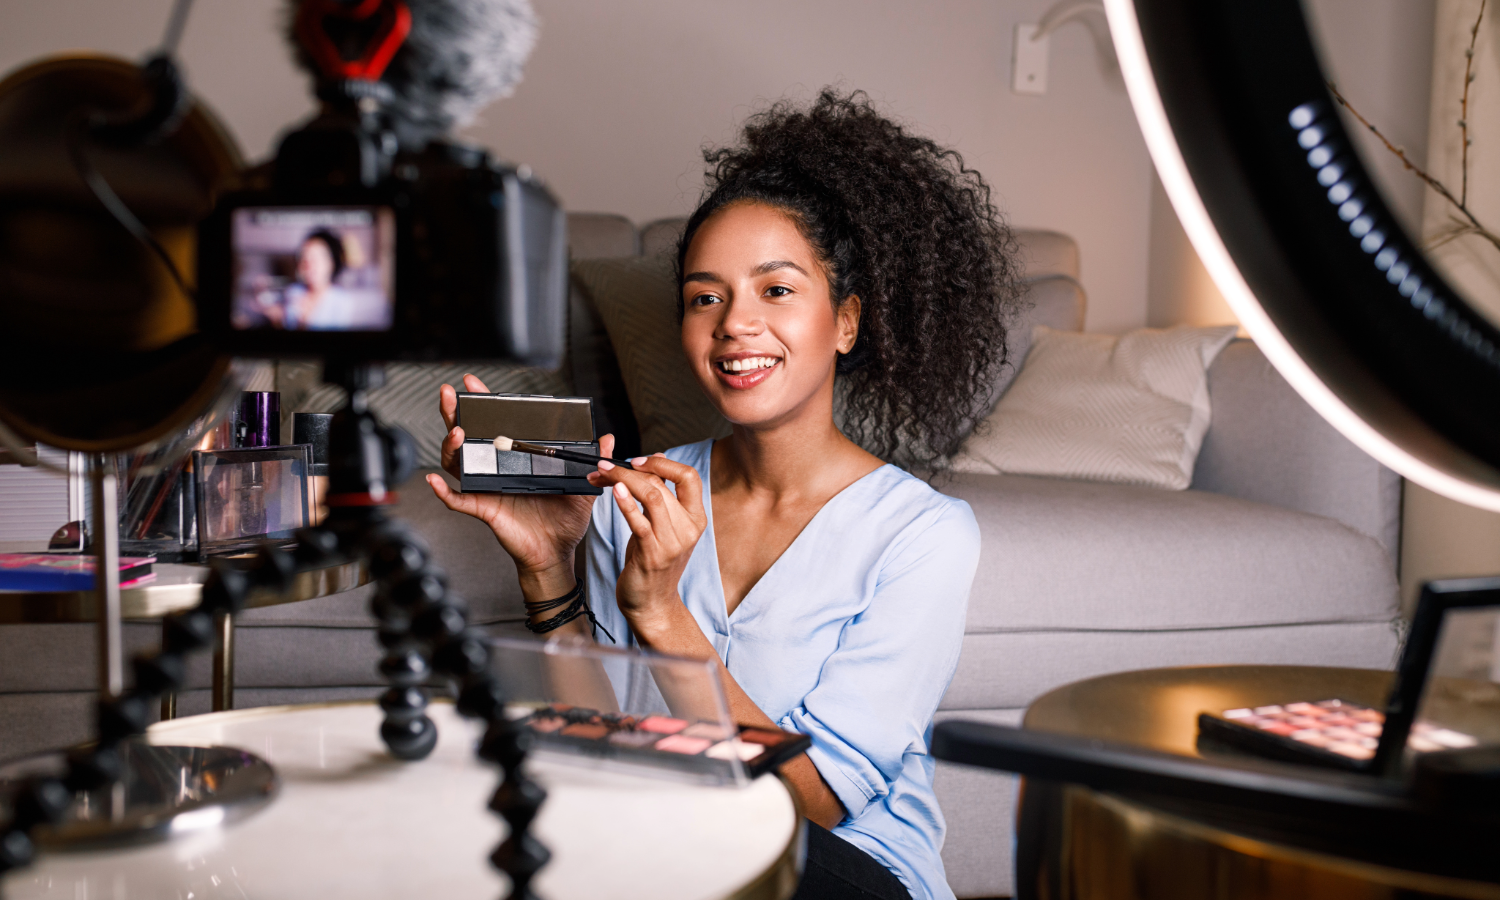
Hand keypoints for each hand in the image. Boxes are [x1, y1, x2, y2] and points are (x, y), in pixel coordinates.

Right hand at [427, 374, 601, 593]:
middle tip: (450, 395)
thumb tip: (607, 439)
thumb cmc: (564, 522)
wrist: (557, 553)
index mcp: (517, 459)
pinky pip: (458, 501)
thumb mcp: (583, 487)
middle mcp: (497, 470)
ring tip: (456, 432)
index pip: (496, 426)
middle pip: (468, 437)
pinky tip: (435, 480)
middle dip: (454, 413)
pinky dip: (443, 492)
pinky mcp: (485, 509)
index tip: (473, 385)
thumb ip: (594, 461)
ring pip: (458, 463)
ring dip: (452, 447)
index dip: (483, 405)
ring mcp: (487, 488)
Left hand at [586, 454, 706, 632]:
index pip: (689, 476)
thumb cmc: (655, 563)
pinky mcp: (652, 554)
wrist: (653, 604)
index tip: (637, 459)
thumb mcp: (664, 526)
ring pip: (651, 496)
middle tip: (604, 466)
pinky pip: (640, 522)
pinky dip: (626, 503)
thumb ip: (664, 495)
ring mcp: (672, 542)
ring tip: (602, 474)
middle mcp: (688, 528)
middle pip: (662, 484)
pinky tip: (614, 492)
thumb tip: (659, 459)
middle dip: (628, 470)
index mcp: (695, 518)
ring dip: (622, 480)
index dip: (663, 463)